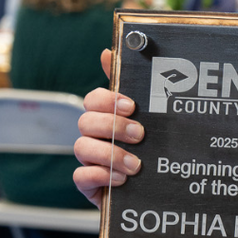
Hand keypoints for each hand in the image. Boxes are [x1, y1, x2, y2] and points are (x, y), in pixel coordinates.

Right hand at [73, 49, 144, 205]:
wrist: (157, 188)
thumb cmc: (149, 147)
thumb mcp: (148, 116)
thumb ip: (129, 85)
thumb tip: (108, 50)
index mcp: (106, 116)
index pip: (93, 99)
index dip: (108, 100)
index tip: (131, 105)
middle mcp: (94, 136)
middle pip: (86, 121)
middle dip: (112, 126)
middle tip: (140, 134)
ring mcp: (90, 160)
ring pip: (82, 148)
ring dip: (110, 154)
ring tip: (135, 165)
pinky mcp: (89, 185)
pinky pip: (80, 178)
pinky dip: (99, 176)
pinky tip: (121, 179)